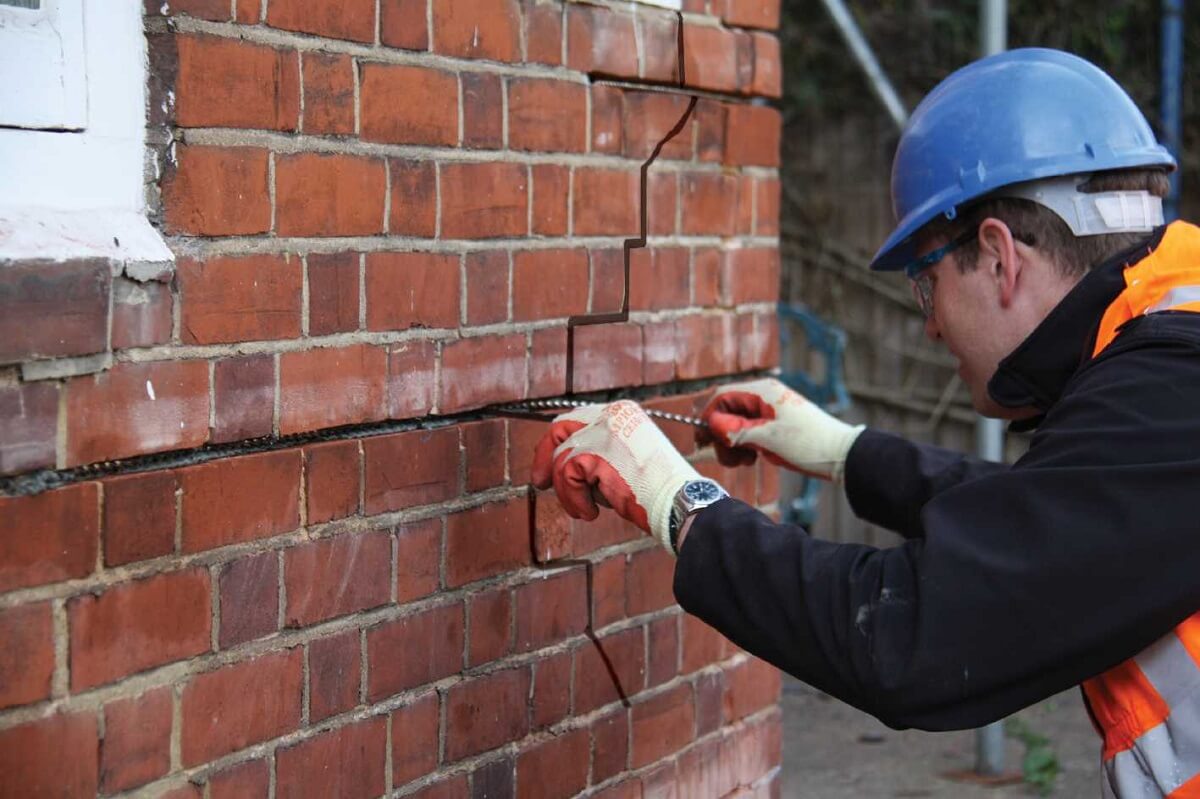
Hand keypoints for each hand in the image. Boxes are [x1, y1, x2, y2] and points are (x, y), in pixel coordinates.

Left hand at [532, 400, 701, 550]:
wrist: (679, 501)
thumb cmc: (660, 489)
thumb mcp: (630, 457)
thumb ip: (602, 451)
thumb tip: (569, 462)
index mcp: (622, 412)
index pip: (576, 419)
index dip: (558, 441)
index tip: (550, 463)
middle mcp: (611, 415)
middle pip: (559, 429)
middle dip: (544, 457)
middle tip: (540, 482)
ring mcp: (602, 433)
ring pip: (561, 459)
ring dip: (568, 491)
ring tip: (586, 509)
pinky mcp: (594, 455)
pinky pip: (566, 477)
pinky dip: (574, 499)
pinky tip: (591, 512)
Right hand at [697, 378, 863, 481]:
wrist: (840, 455)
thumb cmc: (808, 443)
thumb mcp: (767, 438)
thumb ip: (736, 429)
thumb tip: (710, 424)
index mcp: (762, 391)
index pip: (722, 396)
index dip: (708, 417)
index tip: (702, 441)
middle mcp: (764, 396)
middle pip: (727, 410)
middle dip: (722, 435)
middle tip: (728, 458)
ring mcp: (769, 410)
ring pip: (736, 423)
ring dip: (732, 443)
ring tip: (744, 461)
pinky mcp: (774, 424)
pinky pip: (748, 431)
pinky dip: (744, 445)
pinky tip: (752, 458)